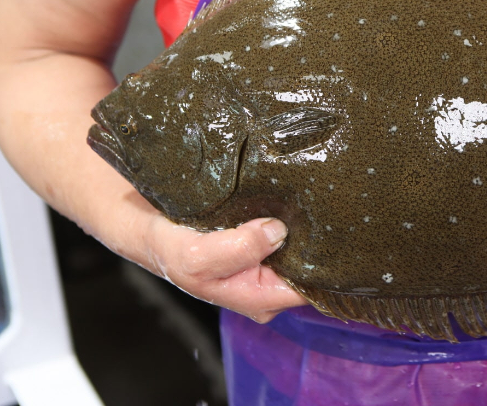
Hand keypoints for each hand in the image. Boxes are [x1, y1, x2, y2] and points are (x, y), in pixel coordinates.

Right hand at [141, 213, 305, 322]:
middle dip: (313, 240)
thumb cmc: (171, 250)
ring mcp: (270, 265)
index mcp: (263, 299)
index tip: (320, 232)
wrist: (153, 229)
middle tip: (308, 209)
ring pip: (302, 245)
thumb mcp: (198, 256)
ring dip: (299, 224)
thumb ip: (240, 249)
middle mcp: (271, 286)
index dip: (320, 261)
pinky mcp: (266, 244)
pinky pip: (289, 231)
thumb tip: (278, 231)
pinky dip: (287, 215)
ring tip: (295, 201)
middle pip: (312, 264)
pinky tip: (283, 199)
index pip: (313, 287)